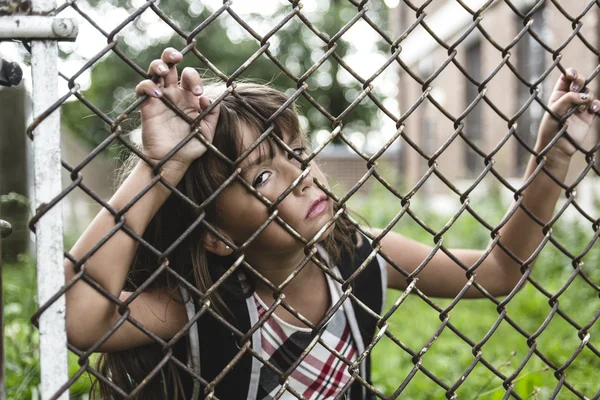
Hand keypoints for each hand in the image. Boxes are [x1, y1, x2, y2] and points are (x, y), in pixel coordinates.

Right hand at [135, 47, 219, 169]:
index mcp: (188, 97)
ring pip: (155, 71)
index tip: (197, 94)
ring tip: (165, 72)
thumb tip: (206, 98)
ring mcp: (159, 98)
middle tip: (177, 57)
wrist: (173, 161)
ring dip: (159, 65)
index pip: (189, 76)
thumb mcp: (208, 132)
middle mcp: (174, 94)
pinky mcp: (147, 106)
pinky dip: (148, 86)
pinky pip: (142, 88)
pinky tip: (158, 94)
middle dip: (172, 55)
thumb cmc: (191, 148)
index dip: (194, 79)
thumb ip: (212, 114)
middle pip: (170, 65)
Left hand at [537, 68, 598, 157]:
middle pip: (581, 81)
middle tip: (576, 88)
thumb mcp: (554, 111)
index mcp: (558, 95)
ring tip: (582, 106)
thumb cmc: (550, 129)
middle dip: (580, 81)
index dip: (571, 73)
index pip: (566, 78)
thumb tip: (585, 96)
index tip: (572, 75)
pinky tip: (593, 109)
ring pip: (590, 92)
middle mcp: (570, 98)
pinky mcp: (589, 115)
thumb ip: (568, 99)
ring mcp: (581, 106)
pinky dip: (597, 104)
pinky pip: (598, 105)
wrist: (558, 148)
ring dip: (588, 95)